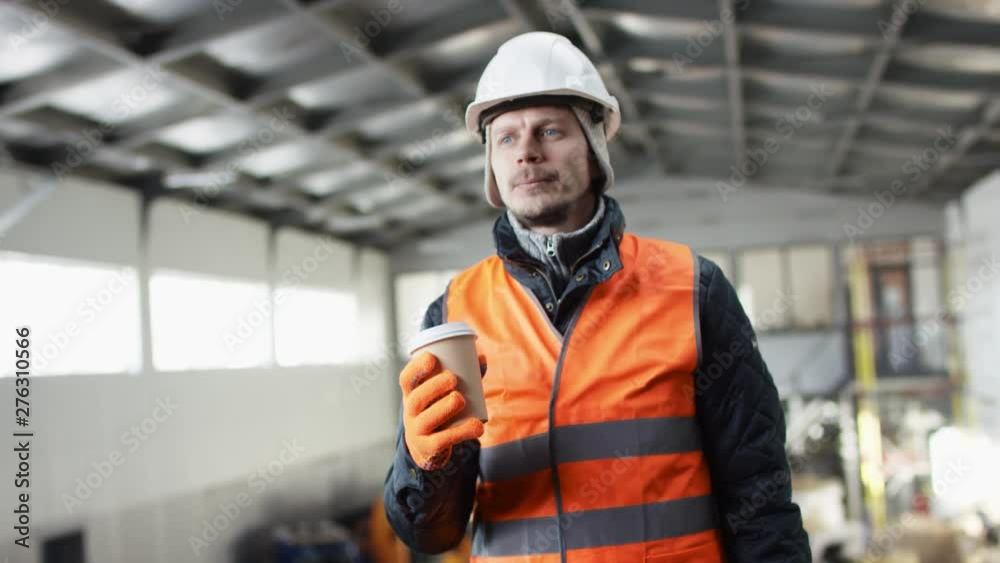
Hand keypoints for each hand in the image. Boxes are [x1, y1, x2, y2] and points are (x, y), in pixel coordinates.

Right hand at [399, 351, 486, 470]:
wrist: (428, 449)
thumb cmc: (439, 410)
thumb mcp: (442, 395)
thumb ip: (463, 376)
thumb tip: (481, 358)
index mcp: (412, 395)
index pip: (406, 379)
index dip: (416, 368)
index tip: (432, 358)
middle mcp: (410, 413)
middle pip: (416, 399)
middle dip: (434, 387)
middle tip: (453, 378)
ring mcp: (417, 432)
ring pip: (426, 420)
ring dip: (444, 408)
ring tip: (460, 399)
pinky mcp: (429, 449)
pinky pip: (442, 441)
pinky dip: (461, 432)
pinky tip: (477, 426)